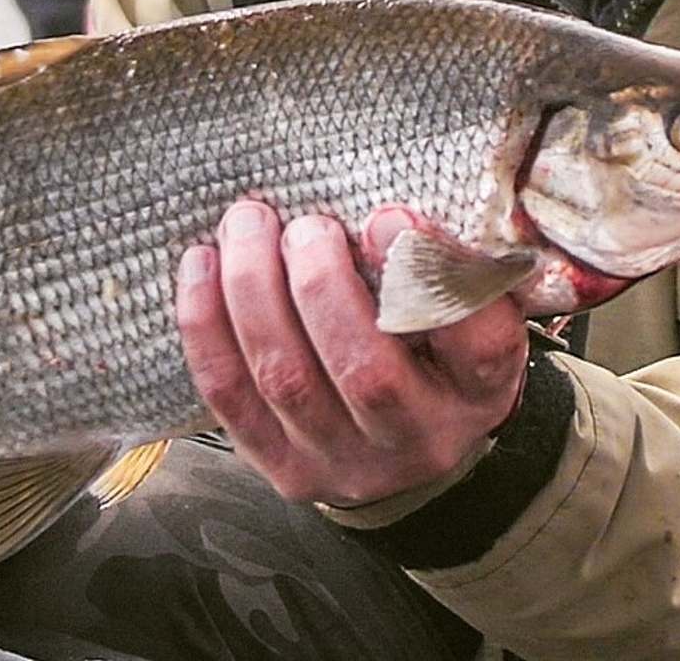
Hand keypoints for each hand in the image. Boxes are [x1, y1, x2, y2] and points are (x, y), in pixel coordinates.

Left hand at [176, 202, 526, 506]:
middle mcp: (416, 439)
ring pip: (287, 378)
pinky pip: (229, 394)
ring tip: (247, 226)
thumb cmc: (431, 356)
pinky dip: (207, 325)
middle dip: (320, 284)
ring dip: (254, 291)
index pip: (477, 345)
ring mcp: (341, 461)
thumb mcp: (468, 313)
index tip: (387, 215)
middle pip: (365, 371)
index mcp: (478, 391)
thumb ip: (448, 267)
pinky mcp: (279, 465)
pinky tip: (201, 266)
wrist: (400, 450)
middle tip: (304, 225)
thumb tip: (388, 215)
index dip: (429, 280)